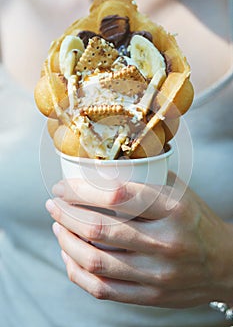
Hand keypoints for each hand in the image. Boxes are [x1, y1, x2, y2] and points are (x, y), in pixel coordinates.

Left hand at [46, 173, 232, 306]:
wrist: (225, 264)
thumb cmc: (195, 221)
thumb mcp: (179, 192)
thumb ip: (145, 181)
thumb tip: (98, 172)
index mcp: (174, 209)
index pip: (116, 195)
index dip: (80, 190)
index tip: (62, 187)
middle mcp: (166, 243)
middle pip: (99, 228)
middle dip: (65, 214)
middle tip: (53, 205)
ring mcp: (158, 274)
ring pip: (95, 261)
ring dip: (66, 241)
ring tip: (57, 227)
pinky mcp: (151, 296)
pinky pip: (102, 289)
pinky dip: (77, 271)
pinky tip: (70, 255)